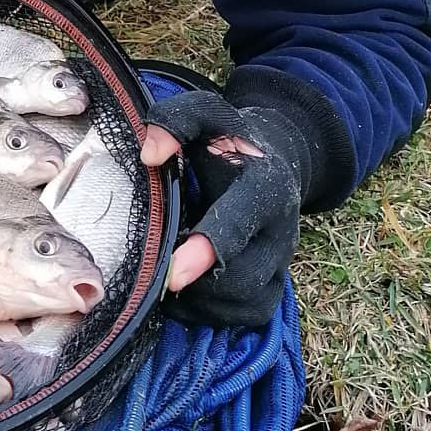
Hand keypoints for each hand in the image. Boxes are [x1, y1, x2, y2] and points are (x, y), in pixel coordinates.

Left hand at [140, 90, 302, 328]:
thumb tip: (149, 154)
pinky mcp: (275, 285)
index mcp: (264, 189)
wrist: (276, 159)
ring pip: (244, 303)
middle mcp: (280, 232)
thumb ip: (176, 121)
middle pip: (240, 279)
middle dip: (195, 282)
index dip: (206, 252)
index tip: (172, 273)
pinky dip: (214, 313)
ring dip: (201, 300)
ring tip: (169, 273)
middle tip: (158, 265)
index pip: (237, 226)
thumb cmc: (228, 140)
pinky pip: (248, 315)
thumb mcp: (206, 115)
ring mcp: (281, 263)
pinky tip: (188, 291)